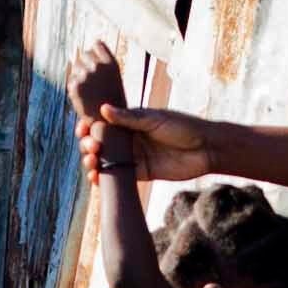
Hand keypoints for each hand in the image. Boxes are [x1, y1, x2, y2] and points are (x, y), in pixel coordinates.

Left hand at [65, 37, 129, 129]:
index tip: (97, 64)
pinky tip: (83, 98)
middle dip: (86, 65)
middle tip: (92, 83)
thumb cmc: (113, 102)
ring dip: (79, 76)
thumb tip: (83, 50)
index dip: (95, 53)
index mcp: (111, 63)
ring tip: (89, 91)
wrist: (109, 123)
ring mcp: (86, 75)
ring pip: (75, 67)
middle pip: (84, 54)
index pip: (97, 44)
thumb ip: (102, 65)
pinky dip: (74, 89)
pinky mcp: (75, 85)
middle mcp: (99, 66)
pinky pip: (71, 81)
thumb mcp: (113, 79)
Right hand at [85, 103, 203, 188]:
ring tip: (91, 161)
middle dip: (88, 144)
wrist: (206, 149)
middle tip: (91, 146)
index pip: (102, 123)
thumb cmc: (183, 127)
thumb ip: (129, 117)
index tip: (82, 127)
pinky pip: (117, 176)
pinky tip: (95, 178)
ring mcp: (133, 157)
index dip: (88, 125)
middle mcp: (128, 139)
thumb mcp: (155, 119)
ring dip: (92, 161)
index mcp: (130, 122)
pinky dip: (103, 178)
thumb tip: (103, 109)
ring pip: (105, 160)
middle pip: (99, 142)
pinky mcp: (140, 174)